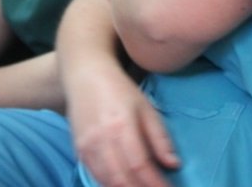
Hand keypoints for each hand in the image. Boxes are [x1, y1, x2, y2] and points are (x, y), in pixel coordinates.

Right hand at [67, 62, 178, 186]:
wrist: (85, 75)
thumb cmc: (119, 90)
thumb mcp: (146, 108)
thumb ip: (159, 137)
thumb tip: (173, 164)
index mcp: (121, 126)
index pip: (140, 166)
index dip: (155, 183)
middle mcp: (101, 139)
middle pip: (122, 179)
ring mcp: (86, 146)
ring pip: (108, 181)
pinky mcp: (78, 150)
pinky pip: (96, 176)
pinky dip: (111, 185)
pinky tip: (125, 184)